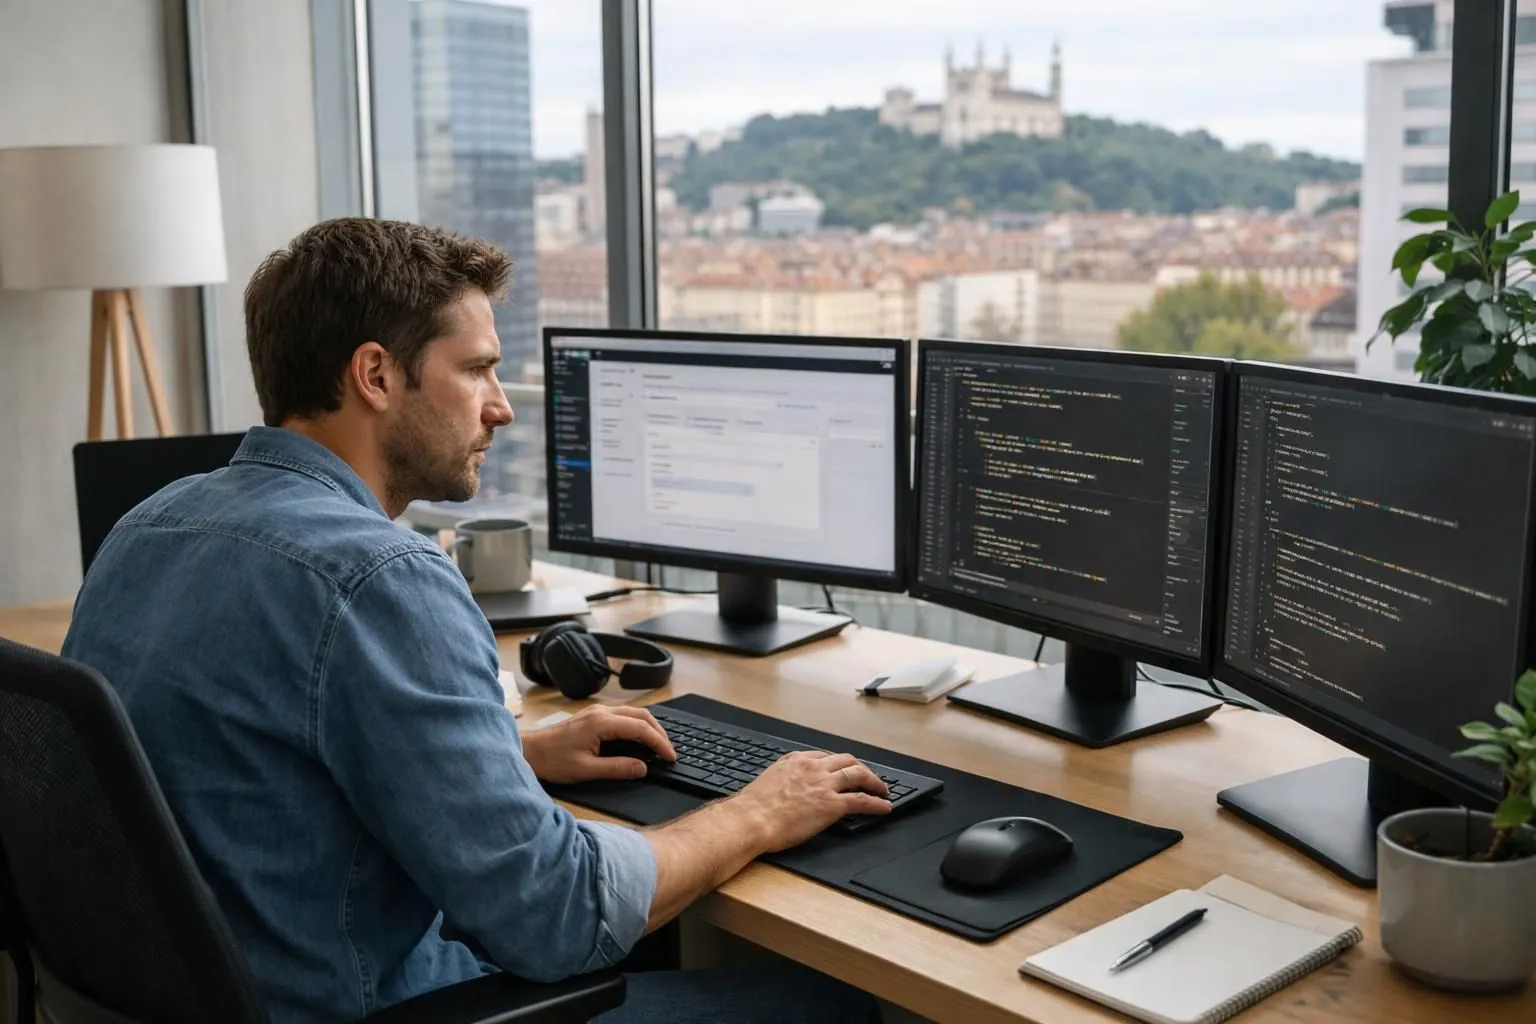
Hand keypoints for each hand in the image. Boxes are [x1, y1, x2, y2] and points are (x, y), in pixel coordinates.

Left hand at [521, 705, 676, 783]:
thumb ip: (617, 768)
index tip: (670, 757)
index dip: (659, 743)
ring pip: (633, 713)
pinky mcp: (593, 716)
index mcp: (602, 723)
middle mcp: (602, 712)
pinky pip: (623, 715)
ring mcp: (597, 712)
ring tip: (659, 745)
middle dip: (659, 732)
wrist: (529, 751)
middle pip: (641, 715)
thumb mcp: (586, 770)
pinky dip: (637, 725)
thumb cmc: (553, 761)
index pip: (641, 728)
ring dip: (649, 727)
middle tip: (669, 751)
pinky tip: (639, 738)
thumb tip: (642, 768)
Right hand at [731, 751, 890, 851]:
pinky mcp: (832, 805)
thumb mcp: (768, 781)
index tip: (844, 769)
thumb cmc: (752, 807)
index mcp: (796, 761)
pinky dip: (876, 803)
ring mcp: (824, 785)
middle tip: (868, 777)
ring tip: (882, 790)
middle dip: (861, 768)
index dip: (840, 764)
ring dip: (874, 782)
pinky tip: (884, 806)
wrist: (751, 819)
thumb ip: (783, 779)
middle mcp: (813, 768)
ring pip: (859, 775)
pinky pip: (862, 800)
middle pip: (847, 761)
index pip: (826, 756)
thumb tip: (787, 788)